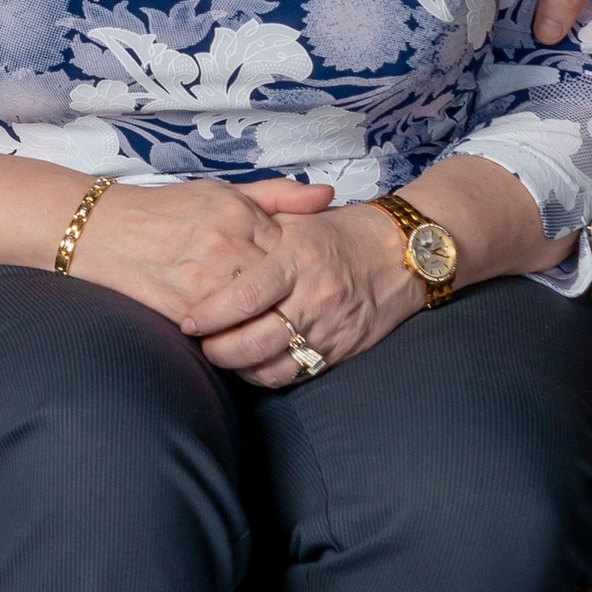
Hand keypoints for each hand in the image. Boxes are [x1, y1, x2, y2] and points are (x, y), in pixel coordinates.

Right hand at [67, 173, 333, 337]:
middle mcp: (229, 247)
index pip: (294, 250)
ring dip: (269, 326)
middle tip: (296, 312)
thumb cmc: (168, 210)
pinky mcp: (188, 311)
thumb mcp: (224, 192)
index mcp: (241, 214)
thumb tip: (327, 197)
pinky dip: (239, 338)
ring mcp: (209, 281)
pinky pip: (228, 333)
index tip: (297, 280)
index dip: (297, 270)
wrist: (106, 232)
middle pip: (282, 288)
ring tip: (274, 329)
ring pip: (260, 315)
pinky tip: (242, 337)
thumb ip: (278, 195)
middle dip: (291, 303)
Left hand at [179, 193, 419, 388]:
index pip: (245, 296)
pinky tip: (252, 364)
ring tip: (222, 354)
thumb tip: (217, 244)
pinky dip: (266, 374)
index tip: (189, 320)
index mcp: (297, 258)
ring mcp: (328, 328)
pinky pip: (296, 374)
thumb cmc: (343, 232)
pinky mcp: (340, 350)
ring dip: (238, 367)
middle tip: (200, 342)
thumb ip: (258, 227)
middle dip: (218, 350)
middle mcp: (313, 297)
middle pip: (254, 341)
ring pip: (272, 365)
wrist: (402, 254)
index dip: (211, 314)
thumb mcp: (301, 217)